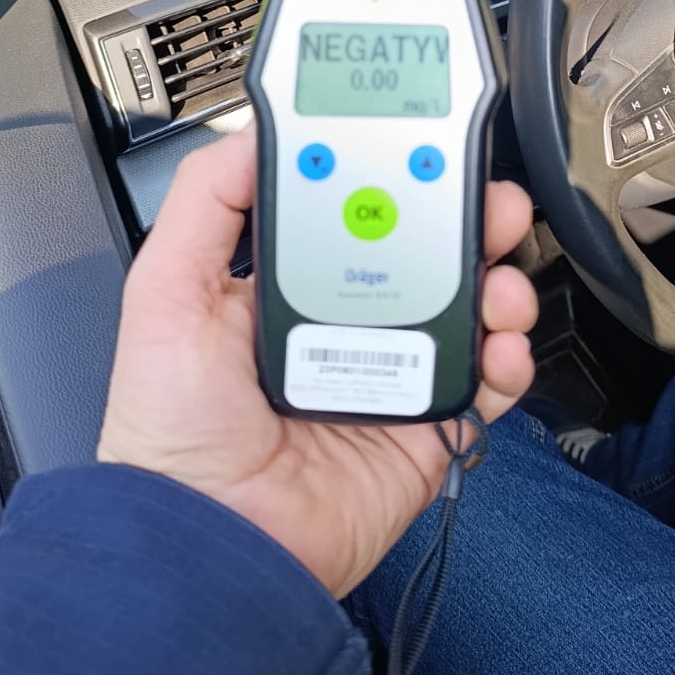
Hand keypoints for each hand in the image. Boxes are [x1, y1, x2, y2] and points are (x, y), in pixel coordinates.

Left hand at [98, 129, 536, 597]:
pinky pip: (488, 382)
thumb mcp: (164, 292)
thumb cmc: (171, 431)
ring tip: (498, 282)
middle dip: (469, 216)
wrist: (212, 542)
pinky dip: (510, 358)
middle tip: (488, 202)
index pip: (357, 208)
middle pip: (429, 249)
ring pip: (471, 305)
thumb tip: (255, 131)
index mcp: (289, 283)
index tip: (425, 148)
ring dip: (500, 280)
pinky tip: (500, 347)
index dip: (397, 175)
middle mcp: (345, 321)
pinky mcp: (426, 426)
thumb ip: (208, 202)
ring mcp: (390, 372)